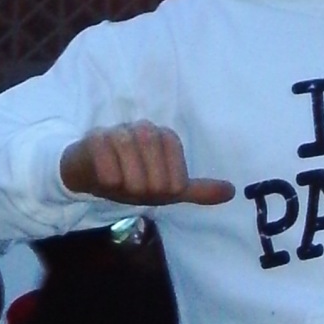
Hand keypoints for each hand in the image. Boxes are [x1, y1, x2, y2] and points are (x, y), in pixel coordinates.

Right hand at [59, 124, 234, 206]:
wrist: (92, 178)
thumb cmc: (132, 180)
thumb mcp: (165, 190)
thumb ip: (196, 190)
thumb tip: (231, 192)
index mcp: (160, 137)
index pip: (172, 144)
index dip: (172, 172)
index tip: (166, 192)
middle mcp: (139, 129)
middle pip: (150, 142)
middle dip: (150, 176)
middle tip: (144, 194)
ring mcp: (114, 132)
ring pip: (126, 143)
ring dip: (130, 174)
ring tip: (128, 190)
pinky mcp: (92, 140)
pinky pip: (101, 147)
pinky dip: (108, 169)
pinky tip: (109, 183)